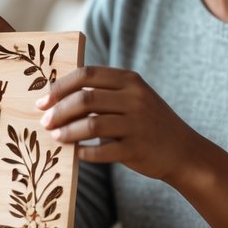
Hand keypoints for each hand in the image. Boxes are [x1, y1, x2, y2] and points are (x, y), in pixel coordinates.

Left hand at [36, 66, 201, 184]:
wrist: (184, 151)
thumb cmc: (149, 123)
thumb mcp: (133, 98)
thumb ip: (104, 93)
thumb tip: (58, 97)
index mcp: (130, 81)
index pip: (87, 74)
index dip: (60, 86)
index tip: (43, 100)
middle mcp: (135, 98)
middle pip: (85, 99)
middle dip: (59, 111)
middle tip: (44, 122)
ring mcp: (137, 124)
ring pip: (91, 124)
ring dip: (67, 132)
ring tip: (56, 137)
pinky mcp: (137, 149)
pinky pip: (101, 151)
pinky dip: (84, 153)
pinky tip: (76, 153)